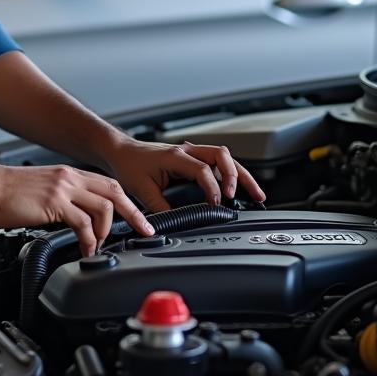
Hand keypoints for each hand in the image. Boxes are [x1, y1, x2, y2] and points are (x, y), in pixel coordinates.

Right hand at [0, 163, 156, 256]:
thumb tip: (73, 218)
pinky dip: (89, 240)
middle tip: (144, 231)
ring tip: (99, 246)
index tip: (138, 218)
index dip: (127, 202)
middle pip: (115, 192)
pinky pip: (83, 224)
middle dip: (134, 214)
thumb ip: (61, 199)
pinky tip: (85, 250)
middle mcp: (69, 177)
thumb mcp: (41, 189)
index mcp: (67, 174)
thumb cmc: (5, 191)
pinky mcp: (54, 203)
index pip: (108, 184)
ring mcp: (62, 189)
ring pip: (104, 208)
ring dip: (106, 231)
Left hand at [104, 137, 264, 213]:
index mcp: (175, 156)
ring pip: (224, 157)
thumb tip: (173, 224)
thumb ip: (159, 207)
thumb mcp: (141, 189)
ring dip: (240, 174)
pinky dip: (231, 173)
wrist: (120, 151)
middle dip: (238, 176)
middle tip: (248, 195)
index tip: (217, 204)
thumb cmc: (128, 165)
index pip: (204, 170)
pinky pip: (218, 162)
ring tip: (256, 193)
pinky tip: (239, 187)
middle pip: (222, 157)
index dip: (213, 188)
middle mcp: (186, 151)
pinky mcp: (192, 157)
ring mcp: (191, 153)